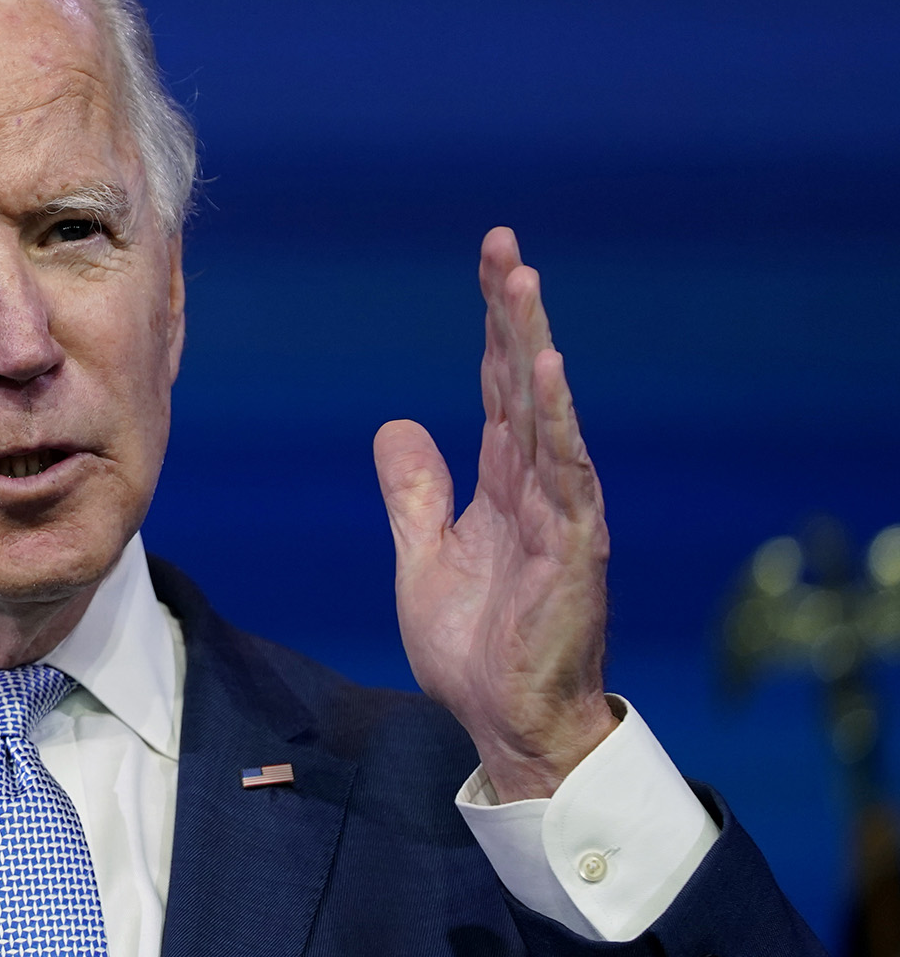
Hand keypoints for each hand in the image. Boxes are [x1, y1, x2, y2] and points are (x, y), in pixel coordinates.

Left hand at [375, 227, 618, 801]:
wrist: (507, 724)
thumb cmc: (477, 648)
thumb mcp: (424, 557)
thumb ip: (415, 493)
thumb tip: (399, 424)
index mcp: (503, 483)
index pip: (497, 386)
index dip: (492, 325)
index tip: (490, 261)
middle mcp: (537, 485)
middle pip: (523, 383)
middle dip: (513, 314)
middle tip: (503, 246)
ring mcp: (560, 514)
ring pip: (547, 414)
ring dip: (535, 348)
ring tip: (523, 285)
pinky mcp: (572, 550)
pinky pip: (564, 475)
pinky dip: (555, 423)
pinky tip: (546, 375)